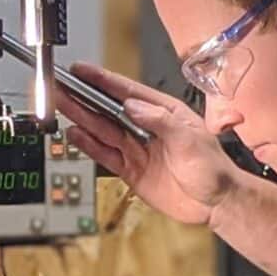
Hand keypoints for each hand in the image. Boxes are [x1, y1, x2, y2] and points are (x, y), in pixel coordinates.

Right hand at [56, 63, 242, 228]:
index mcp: (164, 112)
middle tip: (60, 87)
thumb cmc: (214, 169)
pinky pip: (105, 155)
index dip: (103, 80)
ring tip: (59, 105)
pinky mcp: (131, 170)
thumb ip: (160, 122)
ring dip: (80, 118)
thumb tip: (133, 106)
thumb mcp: (190, 140)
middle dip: (83, 97)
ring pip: (102, 130)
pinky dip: (88, 146)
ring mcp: (137, 149)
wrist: (216, 204)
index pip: (128, 91)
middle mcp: (147, 127)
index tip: (81, 71)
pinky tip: (73, 134)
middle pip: (108, 109)